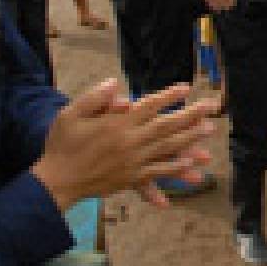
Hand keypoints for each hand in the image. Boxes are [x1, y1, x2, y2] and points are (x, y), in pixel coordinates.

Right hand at [31, 79, 219, 210]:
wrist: (55, 182)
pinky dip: (174, 167)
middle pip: (166, 126)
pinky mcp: (130, 178)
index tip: (186, 88)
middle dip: (191, 115)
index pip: (149, 106)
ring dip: (190, 139)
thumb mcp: (71, 114)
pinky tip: (189, 163)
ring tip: (208, 130)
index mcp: (117, 125)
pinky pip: (157, 172)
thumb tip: (116, 84)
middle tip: (211, 106)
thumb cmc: (61, 145)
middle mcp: (129, 142)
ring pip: (167, 148)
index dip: (169, 96)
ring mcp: (132, 162)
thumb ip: (95, 98)